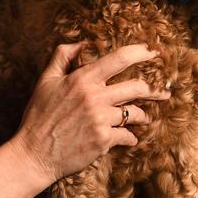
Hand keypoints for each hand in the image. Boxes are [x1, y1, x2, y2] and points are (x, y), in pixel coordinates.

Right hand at [10, 43, 167, 184]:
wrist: (34, 154)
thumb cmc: (38, 116)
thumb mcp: (46, 81)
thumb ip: (62, 56)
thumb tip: (81, 42)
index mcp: (83, 79)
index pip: (119, 59)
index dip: (141, 52)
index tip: (154, 51)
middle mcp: (95, 97)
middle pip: (137, 87)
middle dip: (154, 89)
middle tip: (163, 91)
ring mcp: (101, 119)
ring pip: (135, 113)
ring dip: (142, 115)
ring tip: (145, 117)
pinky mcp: (104, 140)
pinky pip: (127, 135)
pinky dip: (130, 137)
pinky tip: (129, 138)